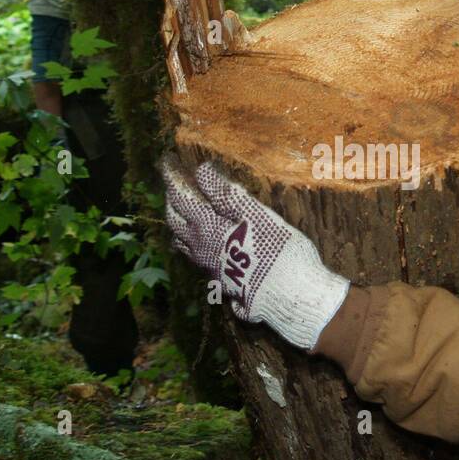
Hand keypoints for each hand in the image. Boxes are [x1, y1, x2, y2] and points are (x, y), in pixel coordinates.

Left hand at [160, 153, 350, 351]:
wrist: (291, 297)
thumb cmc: (279, 251)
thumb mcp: (257, 216)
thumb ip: (228, 194)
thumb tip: (201, 171)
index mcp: (208, 228)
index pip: (182, 198)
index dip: (172, 179)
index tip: (166, 162)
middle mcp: (203, 249)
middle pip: (176, 222)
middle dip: (172, 201)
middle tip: (173, 185)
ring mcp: (211, 268)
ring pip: (184, 244)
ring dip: (179, 226)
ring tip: (182, 216)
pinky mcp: (222, 282)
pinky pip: (197, 260)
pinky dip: (192, 246)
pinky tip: (203, 247)